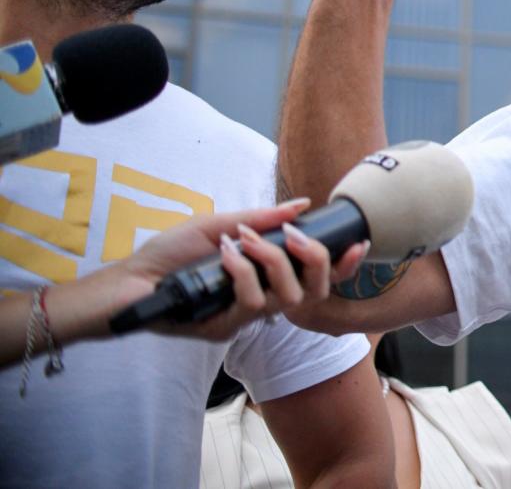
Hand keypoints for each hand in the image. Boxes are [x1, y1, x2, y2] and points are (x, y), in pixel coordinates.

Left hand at [106, 201, 366, 340]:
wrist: (128, 282)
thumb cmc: (170, 255)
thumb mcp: (220, 226)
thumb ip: (261, 220)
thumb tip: (301, 205)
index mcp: (266, 279)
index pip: (317, 279)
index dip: (344, 266)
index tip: (359, 243)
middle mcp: (261, 302)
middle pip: (314, 294)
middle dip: (315, 259)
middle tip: (295, 235)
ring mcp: (244, 318)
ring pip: (286, 299)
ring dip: (270, 262)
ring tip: (244, 241)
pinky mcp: (224, 328)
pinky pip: (250, 303)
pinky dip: (242, 271)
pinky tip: (223, 255)